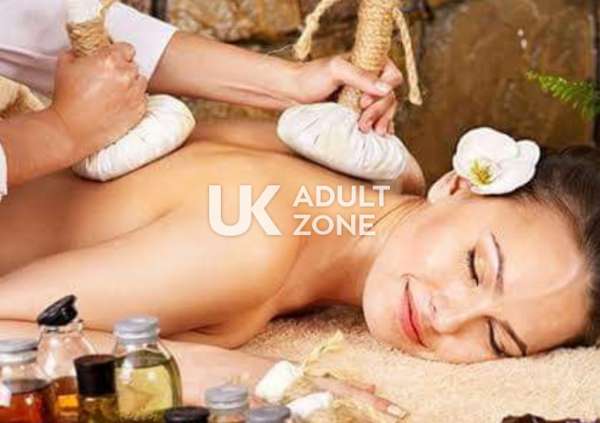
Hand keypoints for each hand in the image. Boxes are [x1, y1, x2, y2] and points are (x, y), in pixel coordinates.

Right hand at [50, 43, 147, 160]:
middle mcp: (126, 75)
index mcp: (110, 60)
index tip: (115, 60)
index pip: (127, 49)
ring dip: (132, 84)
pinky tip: (121, 104)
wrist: (72, 129)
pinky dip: (135, 100)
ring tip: (117, 93)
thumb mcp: (65, 65)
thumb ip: (77, 53)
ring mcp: (135, 93)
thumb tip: (82, 53)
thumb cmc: (67, 99)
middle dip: (124, 70)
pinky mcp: (139, 110)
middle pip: (134, 66)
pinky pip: (143, 99)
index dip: (120, 54)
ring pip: (141, 82)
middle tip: (111, 80)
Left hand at [291, 55, 402, 134]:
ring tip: (367, 131)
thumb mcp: (335, 71)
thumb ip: (361, 76)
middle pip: (390, 96)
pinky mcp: (360, 111)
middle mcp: (371, 78)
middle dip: (379, 112)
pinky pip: (378, 119)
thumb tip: (386, 89)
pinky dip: (381, 127)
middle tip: (363, 124)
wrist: (292, 93)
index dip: (383, 91)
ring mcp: (366, 96)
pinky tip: (379, 136)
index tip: (363, 102)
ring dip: (381, 122)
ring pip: (386, 109)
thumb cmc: (311, 77)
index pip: (393, 76)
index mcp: (370, 62)